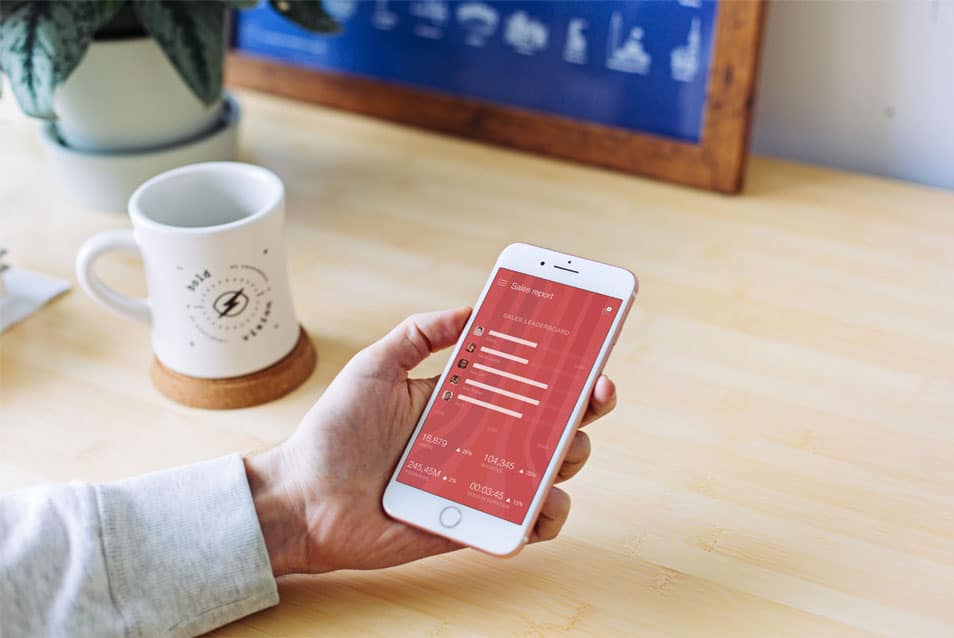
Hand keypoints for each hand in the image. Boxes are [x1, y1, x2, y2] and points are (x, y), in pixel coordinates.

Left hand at [245, 307, 617, 576]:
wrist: (303, 500)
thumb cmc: (334, 433)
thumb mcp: (375, 368)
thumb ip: (419, 333)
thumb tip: (472, 309)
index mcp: (462, 401)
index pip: (524, 381)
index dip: (562, 367)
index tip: (589, 352)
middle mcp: (478, 439)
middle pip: (551, 424)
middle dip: (583, 409)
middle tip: (592, 395)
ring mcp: (480, 483)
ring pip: (549, 473)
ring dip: (567, 459)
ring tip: (557, 450)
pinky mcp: (474, 524)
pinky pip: (524, 525)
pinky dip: (542, 518)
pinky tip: (538, 504)